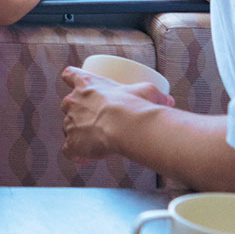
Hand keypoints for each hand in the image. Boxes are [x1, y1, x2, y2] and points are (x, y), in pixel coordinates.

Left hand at [59, 66, 174, 162]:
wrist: (126, 127)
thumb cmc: (134, 106)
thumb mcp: (146, 92)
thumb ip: (154, 94)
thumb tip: (167, 99)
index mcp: (87, 84)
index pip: (70, 74)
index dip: (71, 79)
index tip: (72, 81)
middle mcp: (73, 101)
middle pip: (67, 104)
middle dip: (78, 112)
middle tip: (95, 120)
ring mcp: (70, 122)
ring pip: (67, 127)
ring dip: (79, 134)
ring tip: (94, 142)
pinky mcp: (71, 143)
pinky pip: (69, 150)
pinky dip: (76, 154)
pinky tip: (86, 158)